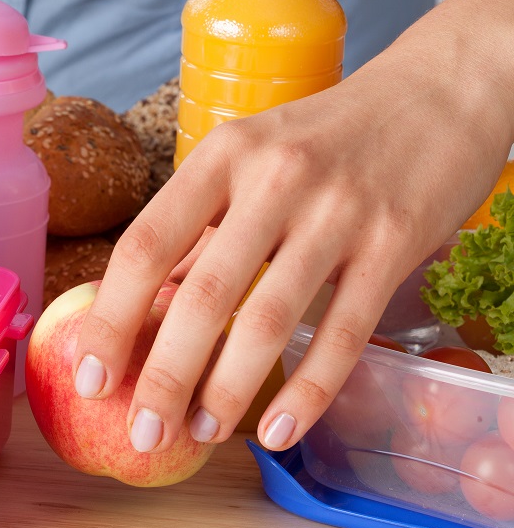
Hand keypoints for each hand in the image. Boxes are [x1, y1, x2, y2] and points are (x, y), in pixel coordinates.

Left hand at [71, 0, 513, 451]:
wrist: (438, 93)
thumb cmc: (326, 135)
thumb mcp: (249, 157)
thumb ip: (202, 227)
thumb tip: (148, 304)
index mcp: (222, 155)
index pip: (146, 244)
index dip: (110, 316)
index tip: (89, 375)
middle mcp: (273, 180)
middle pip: (202, 294)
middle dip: (163, 376)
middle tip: (141, 433)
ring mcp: (336, 213)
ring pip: (268, 320)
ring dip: (227, 391)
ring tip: (200, 434)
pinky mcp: (393, 244)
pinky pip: (344, 333)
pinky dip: (307, 390)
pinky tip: (277, 430)